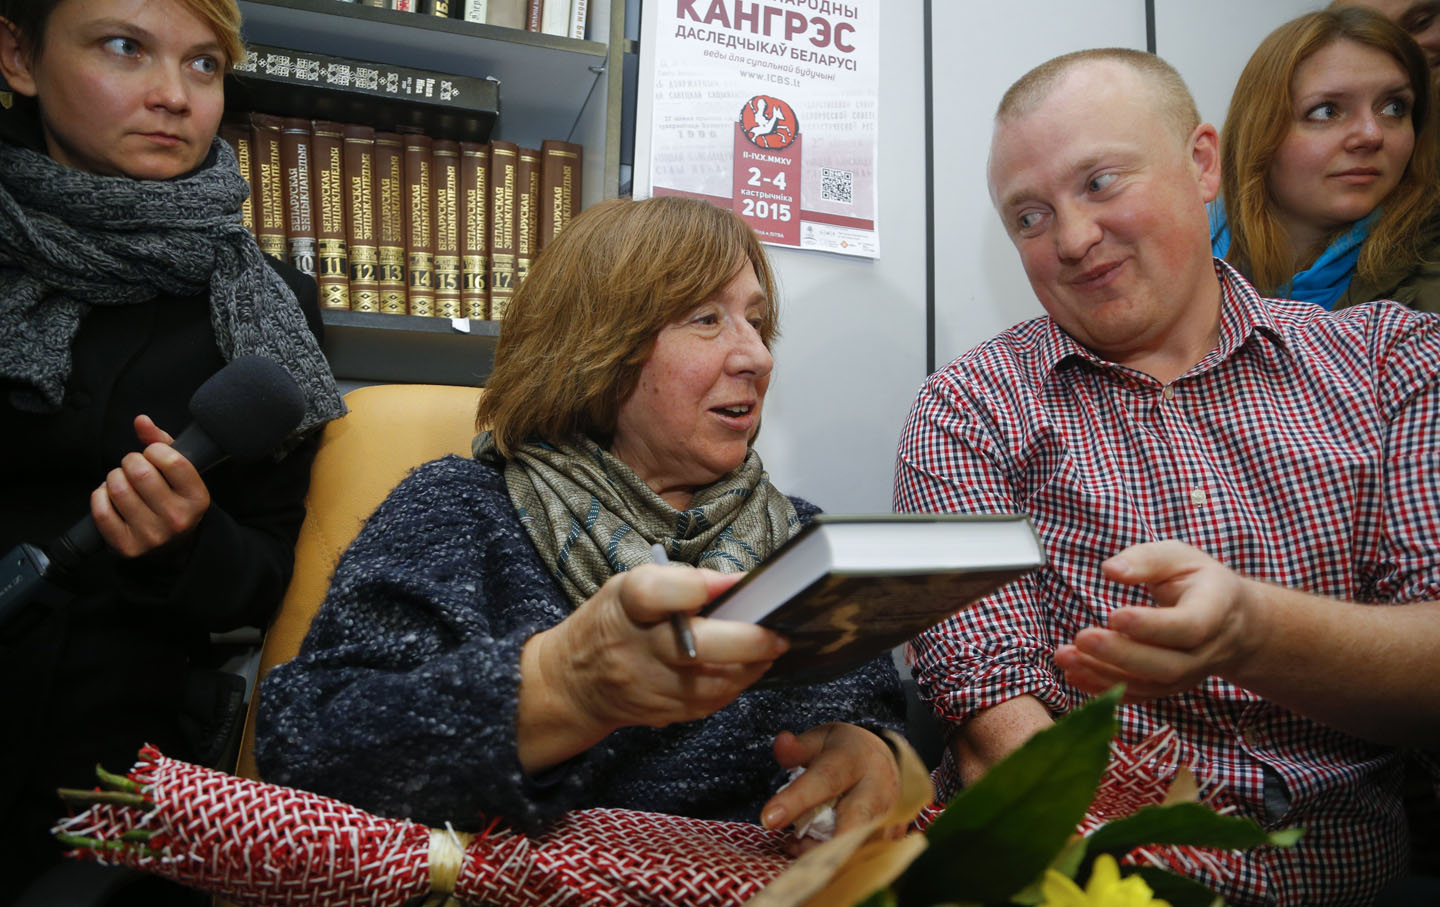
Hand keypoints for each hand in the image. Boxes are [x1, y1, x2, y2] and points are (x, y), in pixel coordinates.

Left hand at [90, 415, 210, 557]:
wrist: (172, 546)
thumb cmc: (173, 499)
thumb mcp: (179, 473)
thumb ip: (161, 442)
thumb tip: (141, 421)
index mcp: (197, 499)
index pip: (173, 461)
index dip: (155, 449)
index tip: (153, 453)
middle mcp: (177, 520)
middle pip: (140, 473)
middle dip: (130, 461)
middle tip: (134, 466)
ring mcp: (152, 536)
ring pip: (117, 489)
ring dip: (114, 477)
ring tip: (122, 481)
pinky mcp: (127, 546)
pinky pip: (101, 510)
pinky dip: (100, 495)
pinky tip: (110, 496)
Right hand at [517, 563, 788, 770]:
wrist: (575, 682)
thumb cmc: (612, 623)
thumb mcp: (630, 586)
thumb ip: (680, 582)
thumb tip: (738, 582)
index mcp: (624, 607)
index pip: (654, 593)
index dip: (697, 587)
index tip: (736, 581)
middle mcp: (634, 650)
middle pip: (695, 648)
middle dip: (747, 640)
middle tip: (778, 632)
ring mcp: (648, 687)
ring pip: (711, 684)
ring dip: (751, 667)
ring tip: (772, 648)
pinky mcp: (662, 713)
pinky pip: (710, 704)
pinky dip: (736, 685)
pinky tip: (750, 668)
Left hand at [761, 723, 900, 852]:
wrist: (887, 762)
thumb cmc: (845, 753)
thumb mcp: (821, 740)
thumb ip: (797, 748)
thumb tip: (781, 742)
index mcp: (854, 758)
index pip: (825, 780)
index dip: (797, 800)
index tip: (769, 819)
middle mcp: (877, 788)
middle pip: (854, 821)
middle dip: (822, 843)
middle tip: (790, 848)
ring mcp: (889, 815)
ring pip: (861, 845)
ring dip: (826, 854)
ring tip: (797, 847)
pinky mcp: (892, 836)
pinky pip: (866, 856)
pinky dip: (839, 862)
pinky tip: (815, 855)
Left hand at [1053, 540, 1258, 700]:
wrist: (1233, 622)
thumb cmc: (1200, 582)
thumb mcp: (1180, 557)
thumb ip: (1146, 559)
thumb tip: (1111, 569)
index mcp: (1214, 612)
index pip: (1187, 627)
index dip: (1151, 626)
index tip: (1113, 615)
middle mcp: (1204, 652)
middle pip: (1166, 665)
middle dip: (1120, 654)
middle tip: (1082, 638)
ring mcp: (1187, 675)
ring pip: (1149, 685)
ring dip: (1103, 674)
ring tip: (1065, 656)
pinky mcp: (1168, 687)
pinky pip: (1138, 695)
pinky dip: (1104, 688)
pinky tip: (1074, 674)